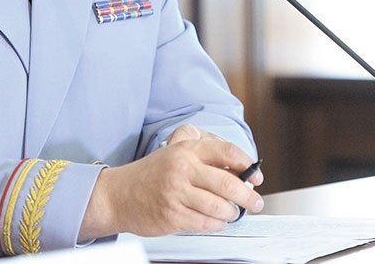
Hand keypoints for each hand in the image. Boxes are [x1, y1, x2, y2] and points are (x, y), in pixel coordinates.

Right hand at [79, 135, 263, 239]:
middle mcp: (182, 168)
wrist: (118, 195)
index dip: (247, 165)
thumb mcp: (176, 152)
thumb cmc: (151, 174)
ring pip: (219, 206)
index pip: (227, 152)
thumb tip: (239, 169)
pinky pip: (205, 223)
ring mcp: (176, 193)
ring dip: (232, 212)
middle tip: (255, 201)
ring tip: (233, 212)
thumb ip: (204, 154)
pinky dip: (217, 224)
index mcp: (186, 149)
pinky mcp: (172, 215)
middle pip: (228, 182)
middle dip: (248, 195)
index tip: (256, 176)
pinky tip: (217, 221)